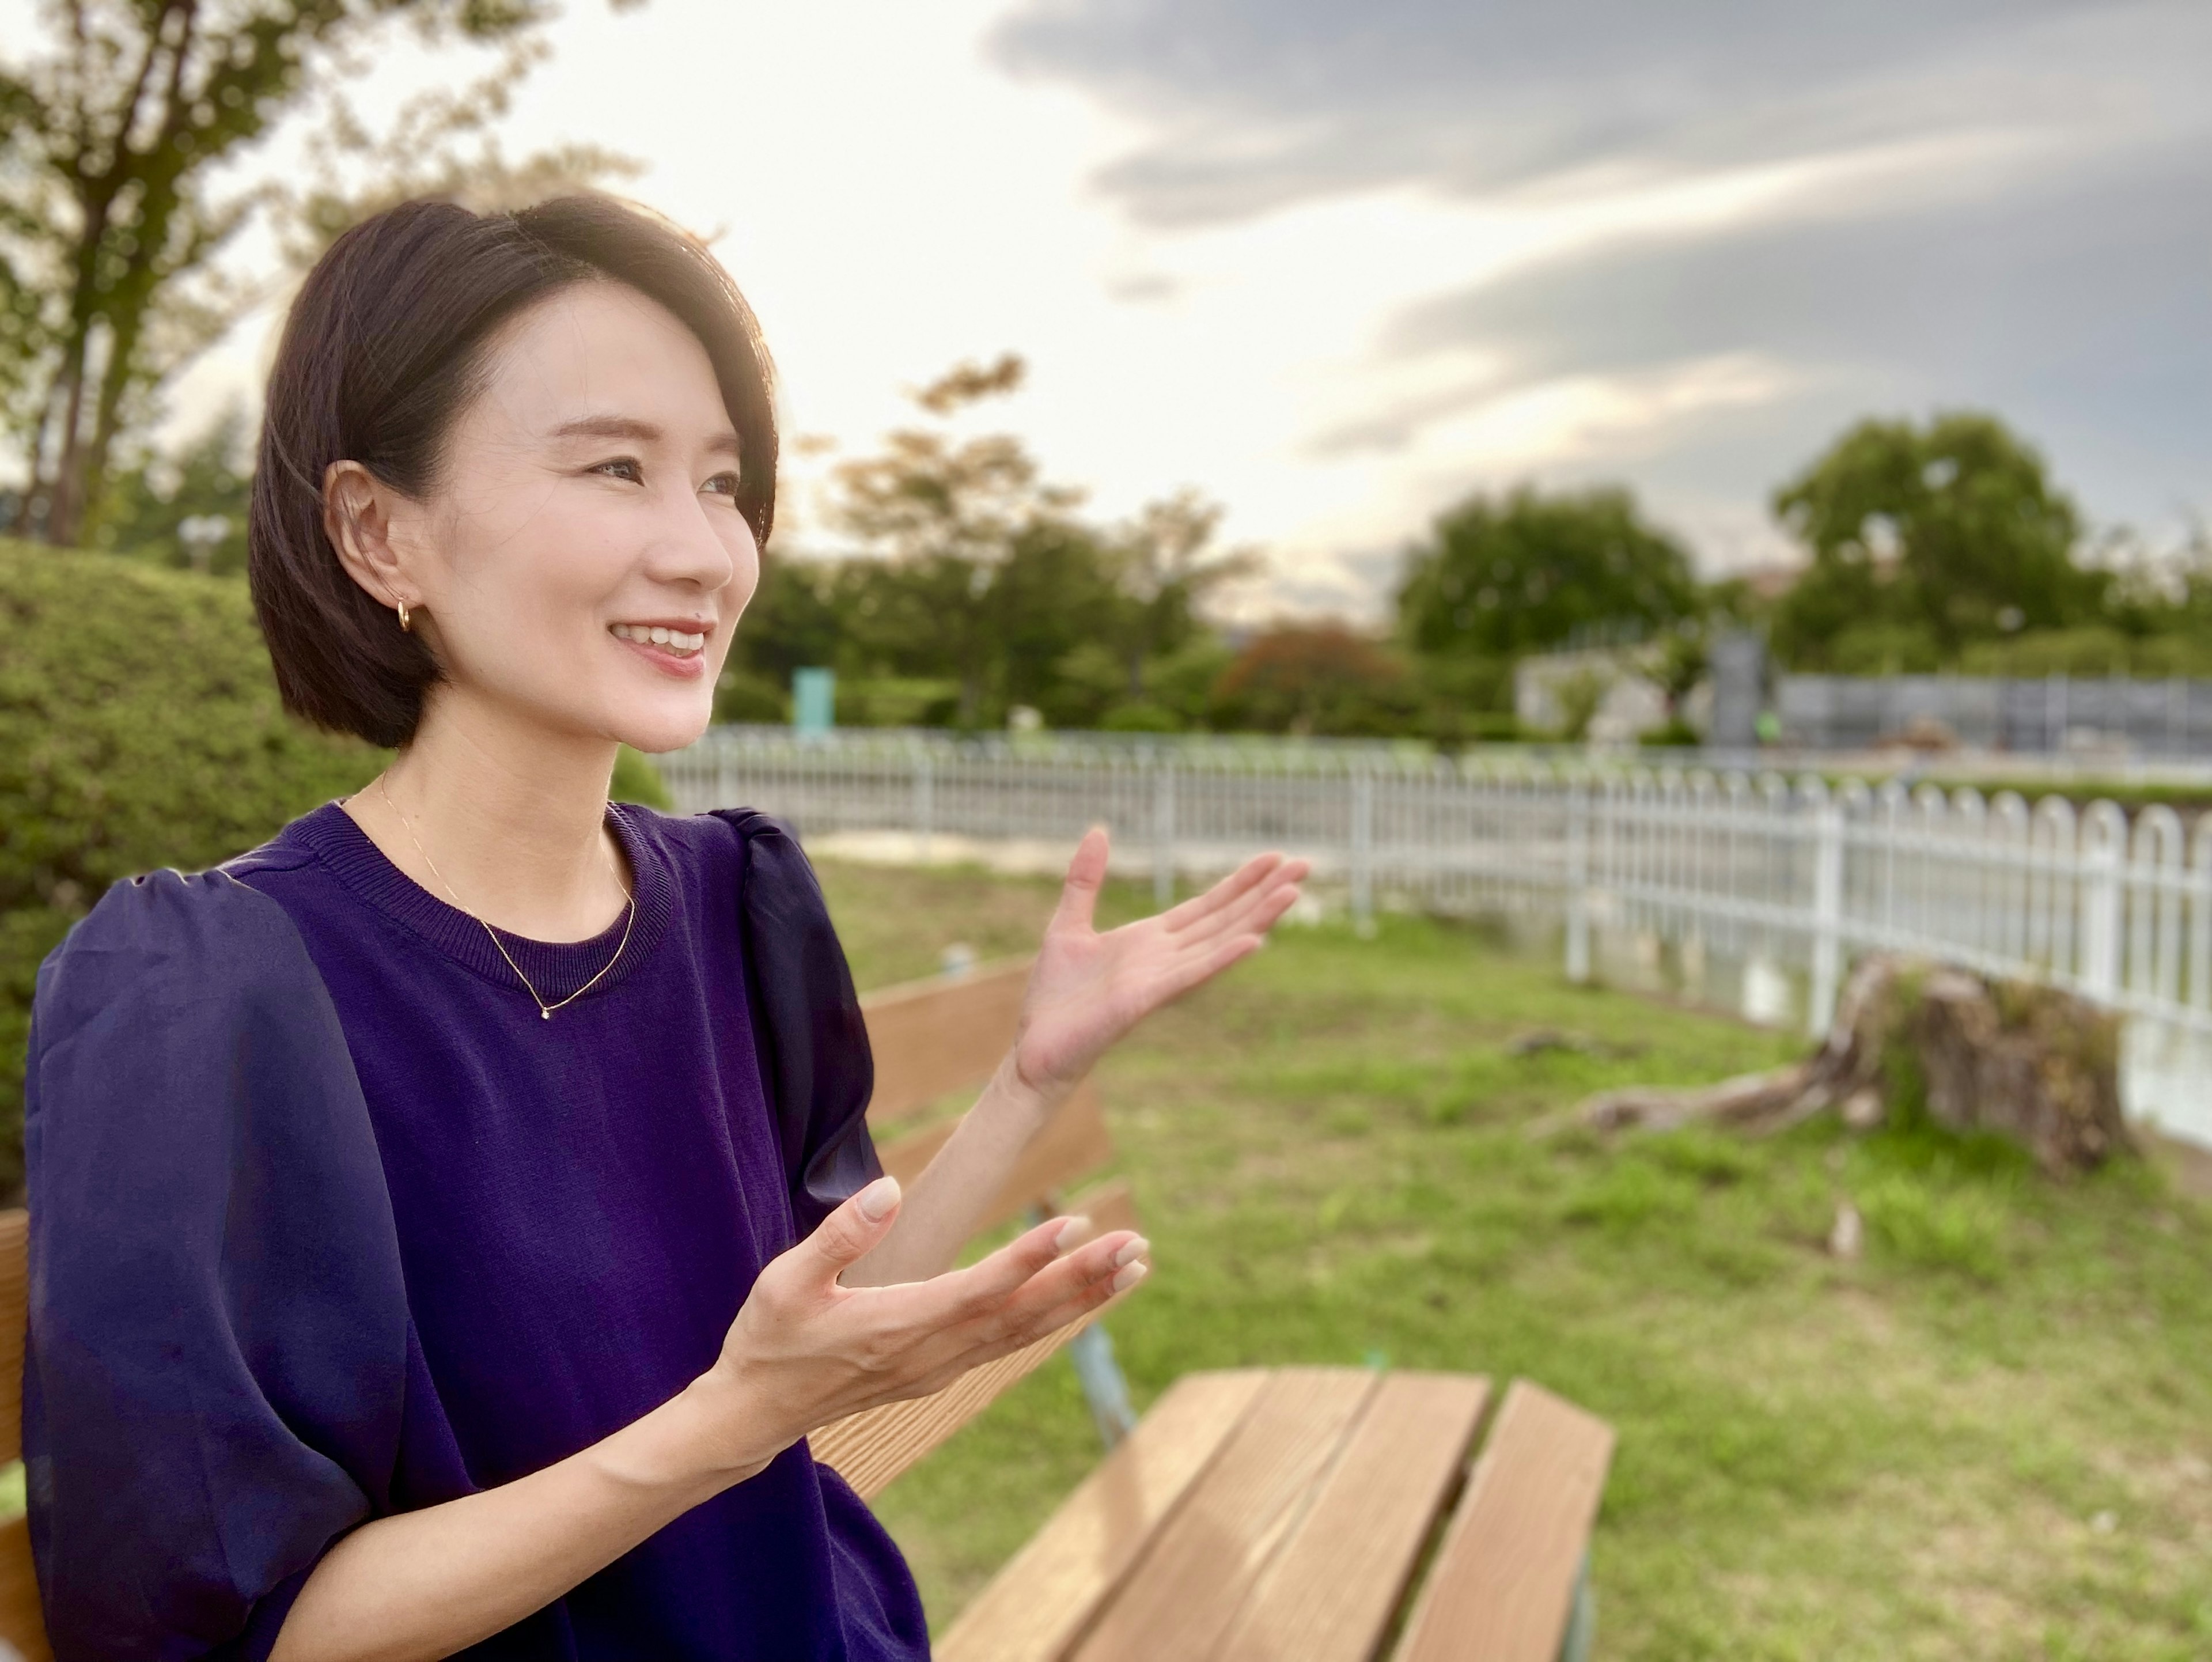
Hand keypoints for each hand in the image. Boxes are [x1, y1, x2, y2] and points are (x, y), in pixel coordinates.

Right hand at [694, 1175, 1145, 1471]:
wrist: (755, 1413)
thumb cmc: (767, 1339)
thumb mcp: (785, 1281)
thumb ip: (839, 1234)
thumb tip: (890, 1187)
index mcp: (896, 1326)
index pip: (979, 1289)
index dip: (1030, 1258)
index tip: (1077, 1224)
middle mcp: (930, 1353)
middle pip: (1021, 1314)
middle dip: (1082, 1279)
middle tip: (1136, 1245)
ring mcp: (939, 1367)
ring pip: (1024, 1331)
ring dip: (1081, 1299)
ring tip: (1134, 1266)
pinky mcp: (939, 1371)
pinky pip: (1009, 1343)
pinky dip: (1052, 1319)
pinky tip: (1083, 1299)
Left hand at [1012, 830, 1307, 1097]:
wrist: (1036, 1048)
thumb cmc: (1056, 997)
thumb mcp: (1067, 924)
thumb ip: (1085, 880)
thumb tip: (1098, 830)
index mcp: (1152, 941)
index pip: (1207, 905)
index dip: (1240, 881)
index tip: (1274, 857)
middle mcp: (1166, 959)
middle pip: (1225, 919)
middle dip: (1264, 893)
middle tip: (1306, 865)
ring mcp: (1160, 979)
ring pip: (1218, 942)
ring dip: (1257, 918)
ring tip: (1293, 893)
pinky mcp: (1145, 999)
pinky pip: (1191, 974)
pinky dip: (1222, 957)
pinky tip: (1254, 941)